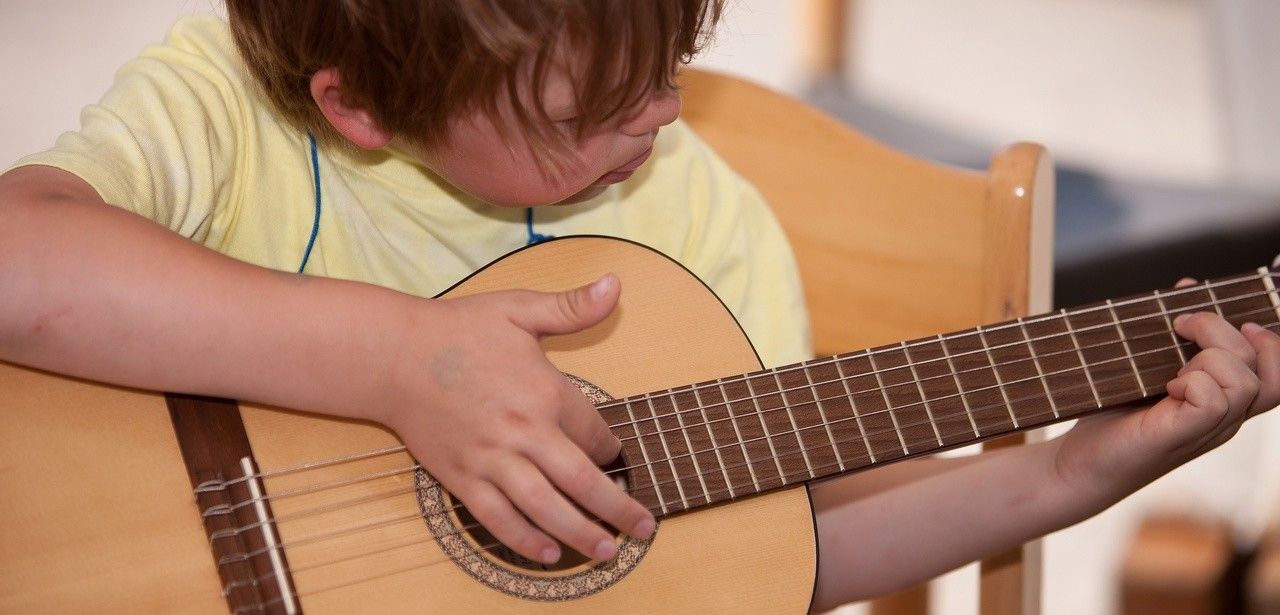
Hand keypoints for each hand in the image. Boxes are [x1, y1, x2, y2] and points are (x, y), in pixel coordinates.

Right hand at [379, 274, 654, 563]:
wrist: (393, 355)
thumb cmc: (457, 330)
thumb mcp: (520, 310)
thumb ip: (572, 307)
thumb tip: (615, 285)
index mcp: (544, 393)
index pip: (594, 433)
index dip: (613, 449)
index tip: (616, 456)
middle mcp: (523, 433)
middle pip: (582, 482)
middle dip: (617, 509)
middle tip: (642, 529)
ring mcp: (491, 460)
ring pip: (546, 508)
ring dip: (580, 534)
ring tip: (606, 552)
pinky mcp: (462, 478)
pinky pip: (498, 519)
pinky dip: (525, 540)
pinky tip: (549, 554)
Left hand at [1050, 279, 1279, 504]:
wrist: (1076, 465)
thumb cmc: (1109, 415)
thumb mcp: (1144, 366)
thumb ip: (1171, 334)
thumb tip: (1188, 287)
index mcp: (1223, 401)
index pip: (1276, 375)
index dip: (1270, 344)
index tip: (1237, 323)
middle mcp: (1224, 418)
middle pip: (1266, 371)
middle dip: (1224, 332)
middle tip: (1180, 326)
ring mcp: (1206, 430)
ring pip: (1246, 384)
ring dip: (1209, 358)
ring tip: (1172, 367)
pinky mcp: (1180, 436)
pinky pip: (1215, 402)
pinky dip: (1195, 382)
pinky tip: (1168, 386)